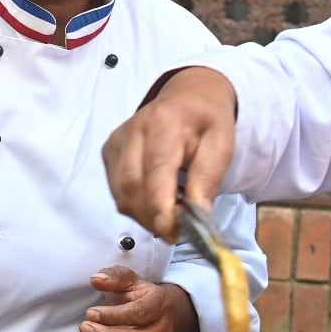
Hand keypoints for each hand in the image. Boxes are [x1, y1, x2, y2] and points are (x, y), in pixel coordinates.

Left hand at [79, 266, 199, 331]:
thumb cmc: (141, 296)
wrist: (164, 315)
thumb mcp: (131, 280)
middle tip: (84, 327)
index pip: (139, 314)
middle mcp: (161, 331)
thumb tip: (96, 280)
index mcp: (159, 305)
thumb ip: (114, 277)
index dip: (112, 316)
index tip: (90, 312)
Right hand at [102, 67, 238, 241]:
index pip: (155, 172)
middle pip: (132, 188)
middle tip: (178, 231)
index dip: (160, 208)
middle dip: (153, 218)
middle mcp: (132, 130)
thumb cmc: (207, 122)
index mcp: (163, 123)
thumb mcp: (222, 145)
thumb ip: (209, 178)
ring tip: (172, 213)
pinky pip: (117, 191)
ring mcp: (116, 141)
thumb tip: (198, 217)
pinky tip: (157, 198)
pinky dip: (137, 205)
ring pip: (121, 195)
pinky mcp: (108, 151)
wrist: (187, 97)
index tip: (174, 234)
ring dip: (145, 215)